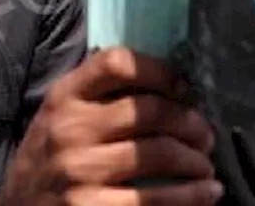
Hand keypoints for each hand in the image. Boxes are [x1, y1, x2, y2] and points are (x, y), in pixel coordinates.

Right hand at [0, 47, 222, 205]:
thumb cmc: (49, 159)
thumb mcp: (59, 117)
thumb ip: (97, 97)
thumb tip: (167, 87)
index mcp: (63, 97)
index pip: (116, 63)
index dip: (160, 71)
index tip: (183, 89)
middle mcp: (69, 128)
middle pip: (149, 111)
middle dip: (190, 123)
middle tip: (204, 135)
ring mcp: (78, 170)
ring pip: (159, 154)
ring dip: (196, 161)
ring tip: (204, 167)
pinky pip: (155, 200)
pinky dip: (191, 196)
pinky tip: (205, 193)